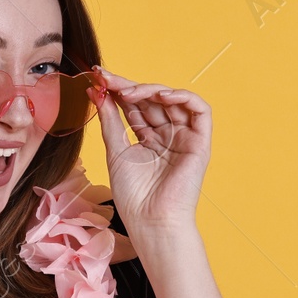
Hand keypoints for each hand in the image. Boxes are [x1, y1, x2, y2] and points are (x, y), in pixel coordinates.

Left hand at [89, 66, 212, 233]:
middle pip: (151, 100)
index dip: (118, 90)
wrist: (151, 221)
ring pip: (172, 100)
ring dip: (150, 90)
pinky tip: (161, 96)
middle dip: (129, 86)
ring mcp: (184, 137)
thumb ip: (110, 120)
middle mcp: (167, 135)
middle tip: (107, 79)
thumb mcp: (116, 151)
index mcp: (148, 138)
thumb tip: (96, 91)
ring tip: (128, 92)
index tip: (98, 76)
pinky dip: (183, 97)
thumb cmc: (134, 196)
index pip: (135, 106)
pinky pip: (200, 110)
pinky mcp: (200, 142)